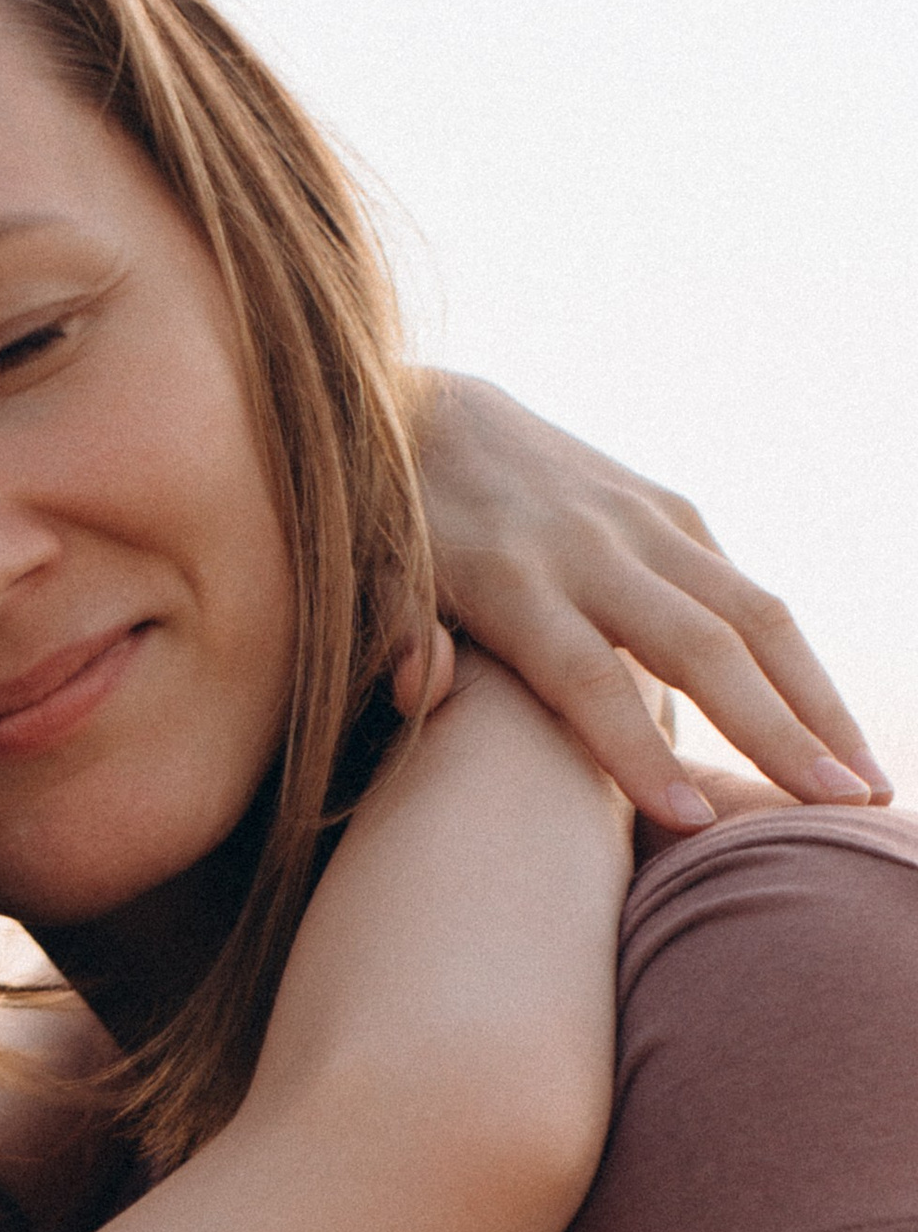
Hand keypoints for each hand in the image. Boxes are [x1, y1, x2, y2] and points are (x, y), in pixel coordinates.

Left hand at [412, 372, 890, 830]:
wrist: (422, 411)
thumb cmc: (387, 531)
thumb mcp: (367, 583)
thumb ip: (395, 633)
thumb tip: (416, 689)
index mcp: (513, 581)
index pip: (586, 676)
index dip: (636, 749)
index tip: (692, 820)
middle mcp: (594, 550)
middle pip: (701, 650)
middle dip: (775, 733)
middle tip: (835, 810)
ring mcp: (646, 525)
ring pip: (755, 617)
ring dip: (819, 703)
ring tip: (864, 786)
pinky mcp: (674, 513)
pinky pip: (750, 595)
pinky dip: (799, 665)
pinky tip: (832, 731)